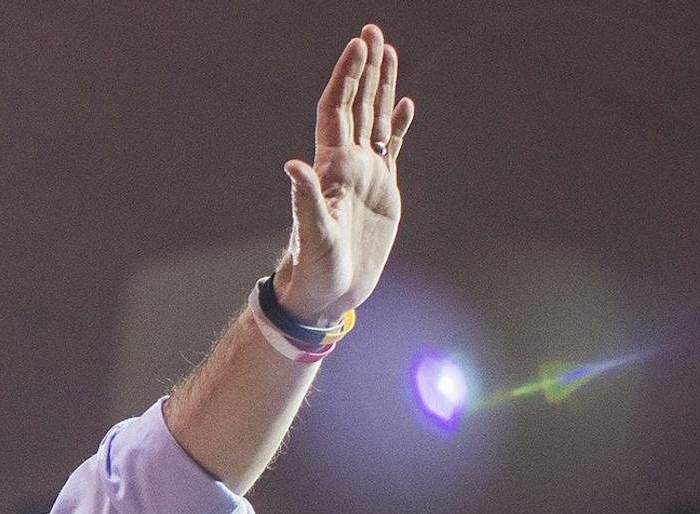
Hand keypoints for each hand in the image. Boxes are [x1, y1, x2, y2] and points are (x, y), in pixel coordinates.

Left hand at [276, 23, 414, 326]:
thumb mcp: (313, 236)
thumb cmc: (313, 271)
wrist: (326, 295)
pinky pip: (393, 149)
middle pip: (357, 105)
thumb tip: (294, 166)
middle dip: (364, 69)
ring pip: (375, 120)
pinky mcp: (383, 192)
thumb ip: (306, 200)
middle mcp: (347, 165)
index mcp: (332, 169)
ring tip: (388, 51)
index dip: (346, 77)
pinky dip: (400, 125)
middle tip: (372, 31)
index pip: (337, 110)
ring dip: (381, 87)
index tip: (358, 45)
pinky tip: (406, 105)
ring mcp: (366, 176)